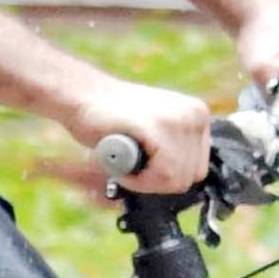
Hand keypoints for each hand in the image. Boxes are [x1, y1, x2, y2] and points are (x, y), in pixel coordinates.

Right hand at [63, 72, 212, 193]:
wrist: (81, 96)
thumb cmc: (110, 118)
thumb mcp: (155, 131)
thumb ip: (173, 149)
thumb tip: (182, 182)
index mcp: (197, 114)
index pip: (197, 169)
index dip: (167, 176)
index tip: (143, 165)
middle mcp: (195, 114)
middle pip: (188, 177)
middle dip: (156, 180)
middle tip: (130, 163)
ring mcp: (180, 119)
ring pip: (175, 179)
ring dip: (145, 180)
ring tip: (124, 159)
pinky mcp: (159, 128)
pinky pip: (161, 174)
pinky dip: (137, 180)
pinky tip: (121, 163)